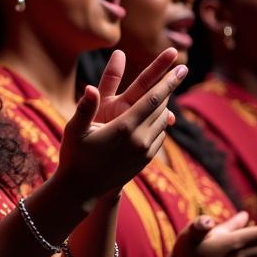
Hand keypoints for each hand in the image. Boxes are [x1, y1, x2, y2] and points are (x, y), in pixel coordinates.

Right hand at [54, 48, 186, 202]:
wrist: (82, 188)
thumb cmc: (74, 154)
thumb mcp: (74, 129)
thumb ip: (85, 107)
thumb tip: (90, 87)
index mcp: (124, 127)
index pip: (154, 99)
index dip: (168, 82)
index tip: (181, 67)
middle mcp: (140, 139)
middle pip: (163, 108)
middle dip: (171, 88)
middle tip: (180, 71)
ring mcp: (145, 151)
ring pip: (163, 122)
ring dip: (166, 105)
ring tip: (166, 90)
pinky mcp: (146, 160)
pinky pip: (159, 136)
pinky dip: (160, 122)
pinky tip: (155, 116)